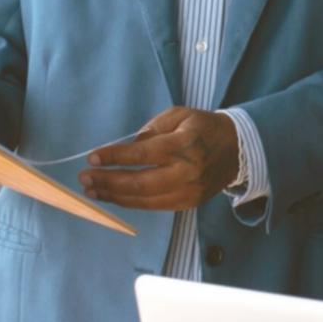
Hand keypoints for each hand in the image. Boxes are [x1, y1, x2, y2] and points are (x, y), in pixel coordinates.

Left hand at [78, 107, 238, 210]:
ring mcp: (188, 192)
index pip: (141, 155)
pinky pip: (153, 206)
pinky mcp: (188, 203)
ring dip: (114, 196)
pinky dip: (131, 202)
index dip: (114, 157)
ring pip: (144, 200)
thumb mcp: (178, 116)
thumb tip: (126, 148)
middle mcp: (186, 173)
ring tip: (92, 191)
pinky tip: (114, 196)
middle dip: (108, 182)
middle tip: (85, 178)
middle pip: (139, 183)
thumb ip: (151, 130)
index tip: (92, 157)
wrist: (237, 149)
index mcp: (183, 146)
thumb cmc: (203, 128)